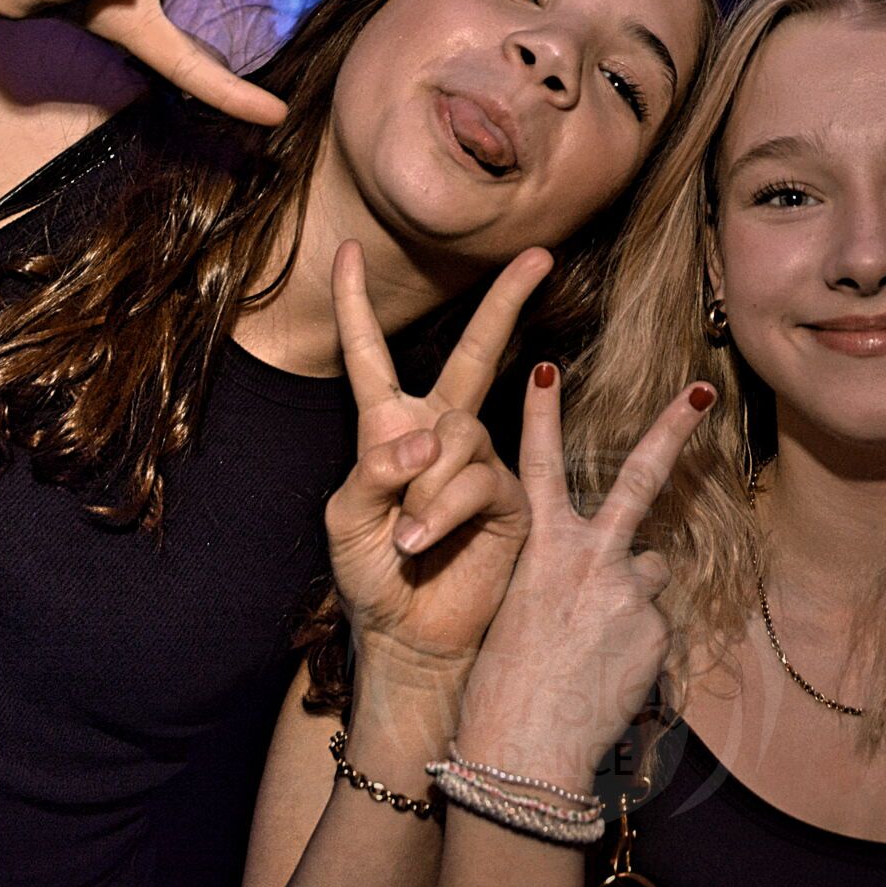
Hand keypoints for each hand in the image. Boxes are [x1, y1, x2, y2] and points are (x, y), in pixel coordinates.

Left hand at [324, 241, 551, 683]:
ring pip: (460, 433)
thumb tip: (425, 440)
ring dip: (425, 487)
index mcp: (387, 427)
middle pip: (474, 352)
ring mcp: (479, 462)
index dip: (358, 303)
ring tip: (408, 536)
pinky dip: (445, 508)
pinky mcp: (510, 497)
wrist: (409, 636)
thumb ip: (372, 470)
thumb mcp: (345, 518)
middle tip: (540, 256)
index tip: (349, 250)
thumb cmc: (370, 575)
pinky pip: (479, 478)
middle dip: (506, 302)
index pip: (369, 354)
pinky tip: (426, 538)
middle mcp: (439, 433)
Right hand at [452, 372, 715, 790]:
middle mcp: (590, 558)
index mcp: (540, 549)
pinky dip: (639, 645)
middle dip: (672, 429)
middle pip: (638, 479)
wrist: (524, 750)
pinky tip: (610, 676)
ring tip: (597, 646)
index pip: (539, 466)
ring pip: (650, 574)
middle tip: (701, 390)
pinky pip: (655, 625)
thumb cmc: (503, 686)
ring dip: (634, 596)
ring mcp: (628, 592)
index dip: (541, 414)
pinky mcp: (655, 631)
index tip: (546, 367)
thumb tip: (613, 572)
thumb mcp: (519, 610)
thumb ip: (565, 575)